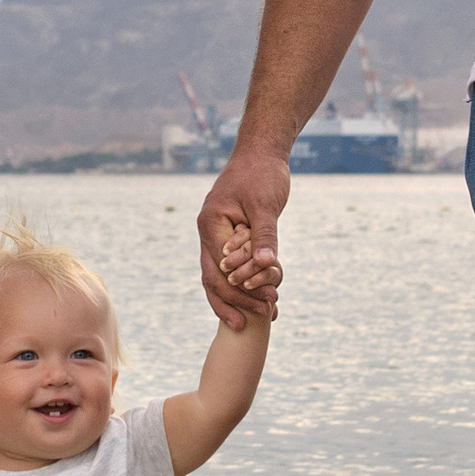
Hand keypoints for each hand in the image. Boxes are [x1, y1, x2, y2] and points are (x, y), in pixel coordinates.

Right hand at [198, 149, 287, 326]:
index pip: (219, 268)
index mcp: (211, 224)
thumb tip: (266, 263)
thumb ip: (264, 234)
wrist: (260, 151)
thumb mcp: (265, 204)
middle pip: (213, 277)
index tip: (263, 305)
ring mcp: (215, 234)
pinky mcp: (227, 235)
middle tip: (252, 323)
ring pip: (217, 274)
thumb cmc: (262, 173)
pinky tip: (256, 296)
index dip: (239, 291)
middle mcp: (208, 232)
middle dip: (232, 302)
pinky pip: (229, 264)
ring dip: (235, 297)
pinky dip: (241, 281)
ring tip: (256, 317)